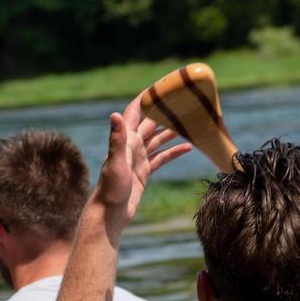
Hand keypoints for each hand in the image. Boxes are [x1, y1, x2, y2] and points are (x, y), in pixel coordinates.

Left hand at [94, 94, 191, 228]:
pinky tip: (188, 147)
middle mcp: (131, 146)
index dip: (146, 98)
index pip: (135, 112)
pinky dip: (173, 152)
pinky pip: (161, 158)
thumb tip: (114, 114)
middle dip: (164, 111)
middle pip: (151, 123)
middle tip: (183, 100)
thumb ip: (117, 139)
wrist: (110, 214)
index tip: (160, 86)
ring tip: (190, 121)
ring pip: (158, 140)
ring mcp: (138, 159)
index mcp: (126, 140)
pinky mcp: (144, 172)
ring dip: (172, 131)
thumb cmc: (110, 189)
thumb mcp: (115, 163)